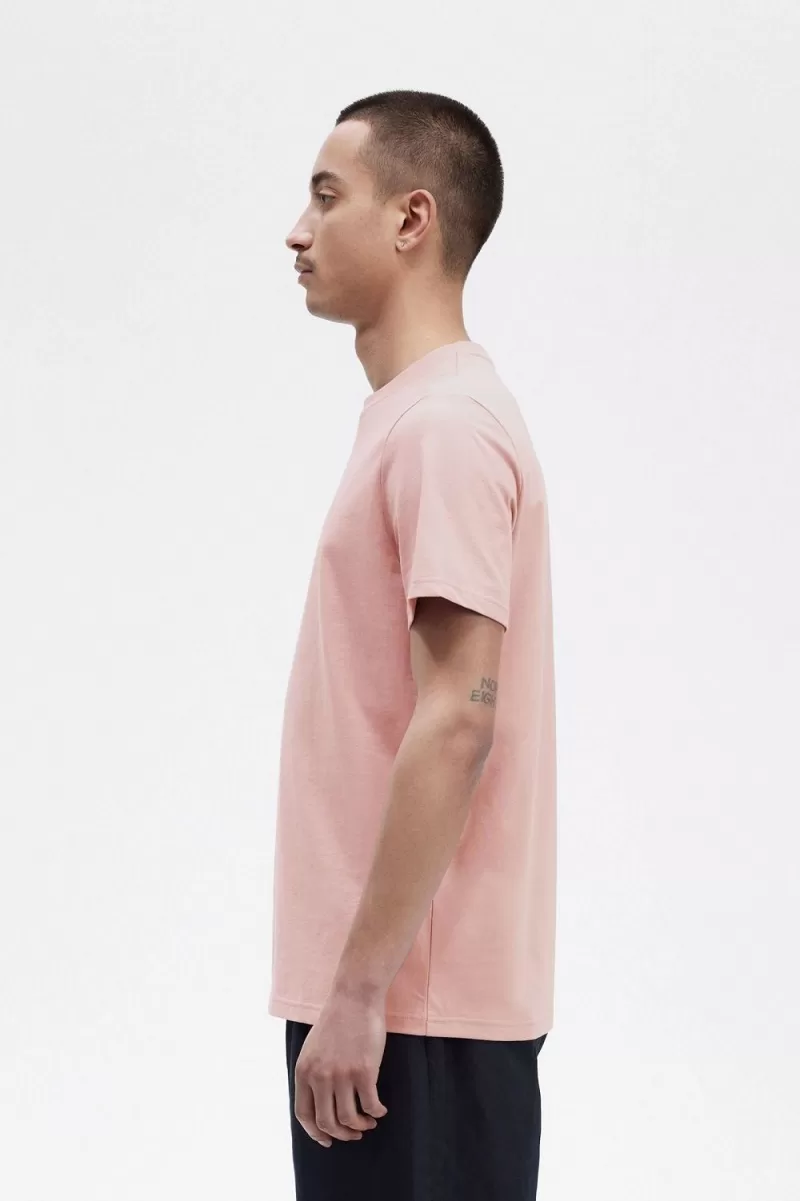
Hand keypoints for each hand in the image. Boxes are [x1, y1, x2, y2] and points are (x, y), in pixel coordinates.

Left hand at [294, 990, 389, 1146]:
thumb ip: (313, 1074)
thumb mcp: (313, 1049)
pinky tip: (380, 1109)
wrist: (354, 997)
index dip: (315, 1133)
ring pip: (349, 1119)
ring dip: (361, 1126)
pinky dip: (376, 1112)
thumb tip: (321, 1103)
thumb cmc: (337, 1020)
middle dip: (342, 1134)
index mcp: (304, 1071)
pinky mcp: (363, 1071)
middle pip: (327, 1122)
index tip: (327, 1140)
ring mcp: (341, 1075)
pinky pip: (370, 1105)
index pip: (304, 1114)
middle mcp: (319, 1077)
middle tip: (355, 1133)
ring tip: (369, 1121)